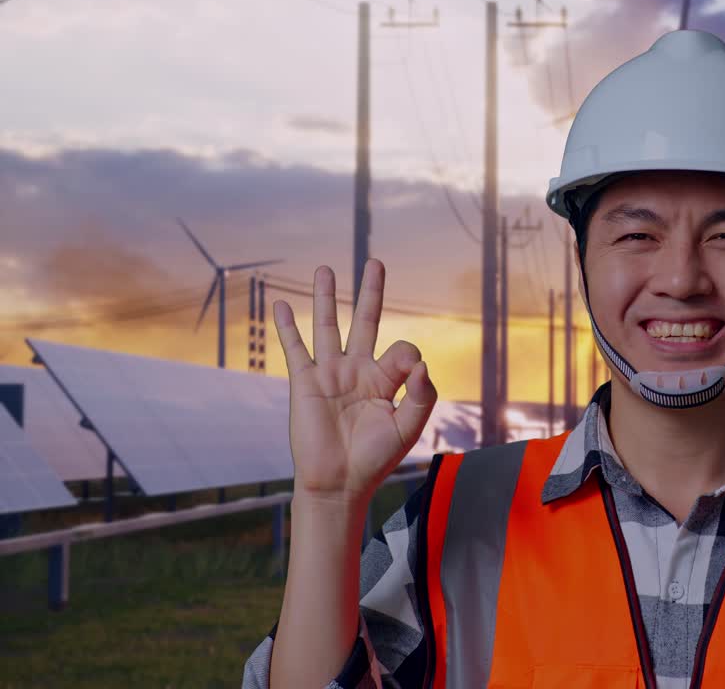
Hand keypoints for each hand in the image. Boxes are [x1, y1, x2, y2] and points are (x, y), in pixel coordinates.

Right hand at [272, 259, 436, 504]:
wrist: (339, 482)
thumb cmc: (376, 458)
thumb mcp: (409, 426)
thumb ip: (422, 394)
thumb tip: (422, 361)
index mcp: (387, 379)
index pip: (403, 348)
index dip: (410, 355)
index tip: (414, 371)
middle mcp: (359, 370)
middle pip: (366, 321)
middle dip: (371, 292)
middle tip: (376, 262)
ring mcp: (330, 373)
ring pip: (328, 326)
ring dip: (327, 297)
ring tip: (326, 269)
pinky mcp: (305, 382)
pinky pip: (295, 348)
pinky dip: (286, 326)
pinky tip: (280, 304)